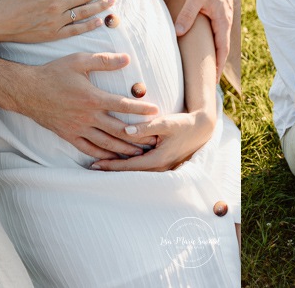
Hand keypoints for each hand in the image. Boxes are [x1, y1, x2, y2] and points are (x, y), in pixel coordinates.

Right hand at [14, 52, 158, 158]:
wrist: (27, 90)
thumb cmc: (54, 73)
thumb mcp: (79, 61)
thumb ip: (104, 60)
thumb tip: (127, 58)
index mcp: (92, 98)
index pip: (123, 105)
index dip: (141, 109)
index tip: (156, 111)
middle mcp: (87, 116)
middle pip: (118, 130)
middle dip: (138, 136)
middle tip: (154, 141)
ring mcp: (77, 128)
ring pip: (105, 143)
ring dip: (123, 149)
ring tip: (139, 153)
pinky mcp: (68, 135)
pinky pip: (88, 149)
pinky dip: (102, 155)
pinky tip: (113, 158)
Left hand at [90, 110, 215, 171]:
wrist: (202, 129)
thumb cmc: (184, 124)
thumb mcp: (166, 122)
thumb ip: (146, 127)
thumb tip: (126, 131)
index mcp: (158, 159)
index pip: (129, 166)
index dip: (111, 166)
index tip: (95, 165)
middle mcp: (159, 167)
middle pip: (130, 172)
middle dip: (112, 169)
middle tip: (92, 167)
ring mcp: (162, 167)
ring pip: (136, 171)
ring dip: (120, 168)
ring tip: (102, 165)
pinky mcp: (163, 163)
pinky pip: (143, 167)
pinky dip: (129, 165)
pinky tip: (120, 160)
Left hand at [174, 0, 232, 80]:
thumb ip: (187, 14)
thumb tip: (179, 31)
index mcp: (222, 22)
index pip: (222, 50)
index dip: (218, 66)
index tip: (214, 80)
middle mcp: (226, 23)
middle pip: (223, 50)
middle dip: (218, 66)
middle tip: (211, 82)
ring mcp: (224, 20)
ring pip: (221, 43)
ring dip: (216, 57)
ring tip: (208, 71)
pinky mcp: (220, 16)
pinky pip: (218, 35)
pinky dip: (215, 46)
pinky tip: (207, 50)